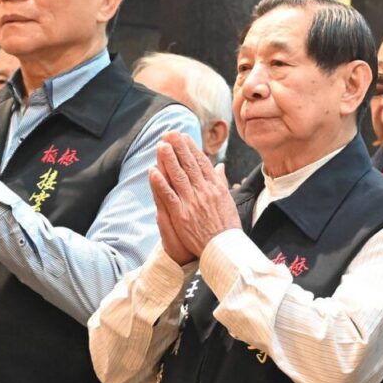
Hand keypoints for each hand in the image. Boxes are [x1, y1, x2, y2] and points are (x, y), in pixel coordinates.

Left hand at [153, 132, 238, 257]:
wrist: (224, 248)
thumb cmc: (227, 226)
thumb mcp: (229, 200)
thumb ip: (221, 181)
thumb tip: (219, 166)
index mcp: (216, 187)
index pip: (202, 162)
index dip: (192, 148)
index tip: (184, 137)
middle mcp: (205, 191)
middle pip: (189, 165)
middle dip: (179, 148)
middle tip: (170, 133)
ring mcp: (193, 202)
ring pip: (178, 176)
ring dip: (169, 160)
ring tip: (161, 145)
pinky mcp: (181, 214)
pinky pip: (169, 195)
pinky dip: (161, 183)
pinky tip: (153, 172)